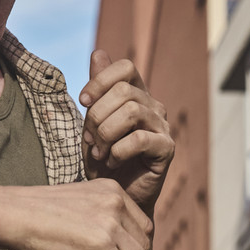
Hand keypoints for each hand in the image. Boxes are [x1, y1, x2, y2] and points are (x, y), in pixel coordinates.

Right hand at [0, 180, 152, 249]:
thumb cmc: (36, 213)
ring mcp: (110, 224)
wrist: (11, 214)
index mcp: (112, 190)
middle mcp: (116, 203)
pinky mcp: (101, 246)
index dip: (132, 248)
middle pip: (144, 244)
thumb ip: (101, 215)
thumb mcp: (79, 204)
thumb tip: (117, 243)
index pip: (142, 226)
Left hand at [80, 49, 174, 212]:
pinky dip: (118, 151)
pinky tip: (112, 162)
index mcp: (137, 94)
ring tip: (99, 152)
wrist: (116, 197)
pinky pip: (139, 139)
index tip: (83, 101)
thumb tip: (98, 52)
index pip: (125, 67)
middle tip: (89, 139)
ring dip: (106, 133)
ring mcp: (162, 127)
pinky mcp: (166, 149)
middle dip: (97, 115)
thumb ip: (98, 90)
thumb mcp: (94, 122)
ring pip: (131, 111)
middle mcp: (153, 106)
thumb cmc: (104, 159)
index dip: (101, 79)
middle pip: (123, 91)